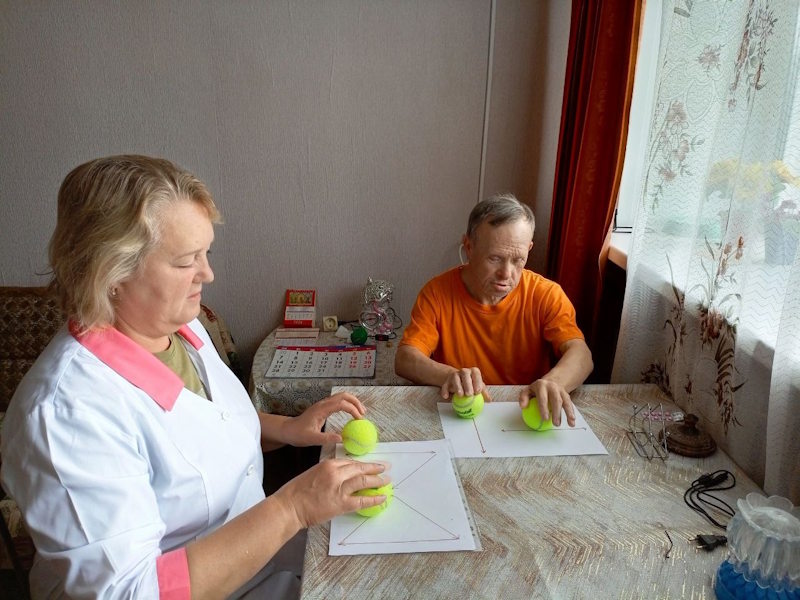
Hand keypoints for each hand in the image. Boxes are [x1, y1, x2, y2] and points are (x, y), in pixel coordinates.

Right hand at [274, 459, 389, 528]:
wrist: (288, 507)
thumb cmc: (296, 491)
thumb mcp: (313, 473)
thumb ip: (328, 472)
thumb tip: (342, 476)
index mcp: (328, 464)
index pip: (351, 462)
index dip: (363, 464)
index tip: (371, 465)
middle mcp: (336, 473)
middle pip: (360, 469)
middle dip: (374, 468)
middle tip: (385, 468)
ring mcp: (339, 488)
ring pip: (363, 481)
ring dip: (377, 481)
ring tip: (386, 481)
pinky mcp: (340, 503)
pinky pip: (362, 500)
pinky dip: (374, 499)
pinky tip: (382, 498)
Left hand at [280, 392, 365, 446]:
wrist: (288, 430)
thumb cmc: (298, 434)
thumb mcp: (312, 439)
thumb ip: (326, 438)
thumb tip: (342, 438)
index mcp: (321, 409)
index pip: (341, 404)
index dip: (353, 409)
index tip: (359, 419)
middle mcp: (323, 404)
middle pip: (344, 395)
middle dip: (356, 402)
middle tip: (363, 413)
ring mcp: (323, 404)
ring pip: (342, 396)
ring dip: (353, 402)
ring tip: (360, 412)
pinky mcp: (323, 407)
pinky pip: (338, 401)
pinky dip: (348, 404)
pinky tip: (351, 412)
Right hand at [439, 367, 492, 401]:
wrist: (458, 380)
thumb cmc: (471, 384)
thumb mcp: (478, 387)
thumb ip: (484, 393)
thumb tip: (489, 400)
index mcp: (473, 371)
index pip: (476, 374)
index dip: (477, 382)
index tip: (478, 391)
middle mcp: (464, 371)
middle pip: (465, 374)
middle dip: (468, 384)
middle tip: (469, 395)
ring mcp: (454, 375)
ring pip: (455, 378)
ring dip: (457, 386)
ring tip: (460, 395)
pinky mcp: (447, 381)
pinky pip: (445, 385)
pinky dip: (445, 390)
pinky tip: (446, 396)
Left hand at [518, 379, 575, 426]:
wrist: (551, 381)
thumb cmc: (537, 389)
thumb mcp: (528, 390)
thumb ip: (523, 397)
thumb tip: (523, 407)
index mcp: (541, 385)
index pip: (543, 398)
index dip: (544, 408)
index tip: (545, 418)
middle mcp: (552, 387)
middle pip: (556, 400)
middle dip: (557, 412)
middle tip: (555, 423)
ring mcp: (561, 390)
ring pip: (565, 401)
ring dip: (568, 413)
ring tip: (570, 423)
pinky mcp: (566, 394)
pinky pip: (570, 404)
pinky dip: (571, 412)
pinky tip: (572, 421)